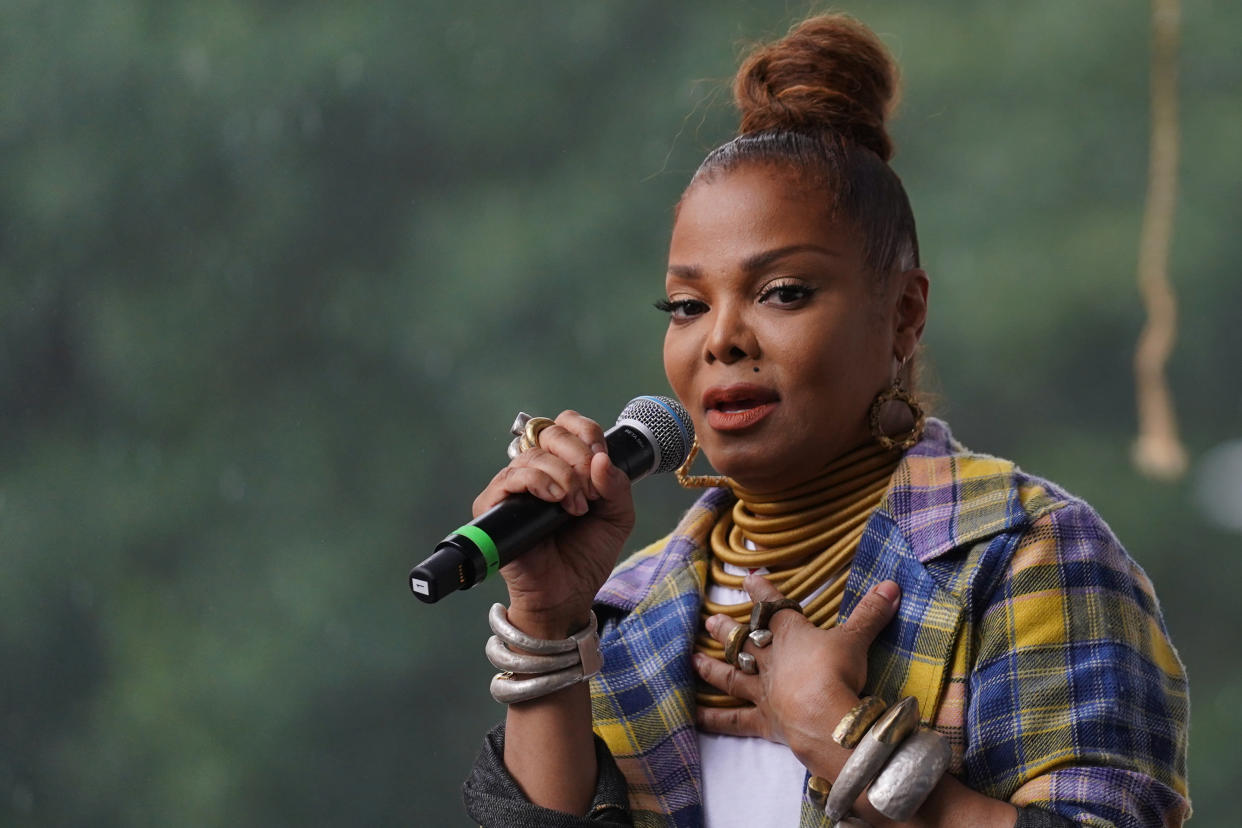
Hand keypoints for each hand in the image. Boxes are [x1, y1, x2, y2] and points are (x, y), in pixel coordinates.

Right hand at [472, 410, 634, 636]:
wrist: (569, 593)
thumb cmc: (587, 554)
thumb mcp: (618, 515)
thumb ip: (617, 485)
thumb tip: (601, 459)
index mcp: (562, 465)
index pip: (565, 424)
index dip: (586, 433)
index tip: (601, 457)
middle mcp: (534, 470)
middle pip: (550, 434)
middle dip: (578, 457)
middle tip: (591, 492)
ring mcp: (513, 487)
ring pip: (534, 456)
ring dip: (564, 477)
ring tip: (577, 508)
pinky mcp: (495, 507)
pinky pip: (510, 477)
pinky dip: (538, 482)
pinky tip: (556, 501)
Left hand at [694, 574, 900, 765]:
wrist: (825, 715)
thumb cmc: (837, 671)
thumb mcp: (856, 639)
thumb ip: (871, 613)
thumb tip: (892, 585)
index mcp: (789, 634)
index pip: (773, 606)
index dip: (762, 591)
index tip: (748, 577)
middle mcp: (769, 660)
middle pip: (742, 641)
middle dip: (726, 630)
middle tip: (709, 620)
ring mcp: (762, 691)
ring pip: (730, 676)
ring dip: (710, 669)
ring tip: (691, 661)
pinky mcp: (763, 721)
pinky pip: (733, 720)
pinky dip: (713, 719)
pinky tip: (694, 716)